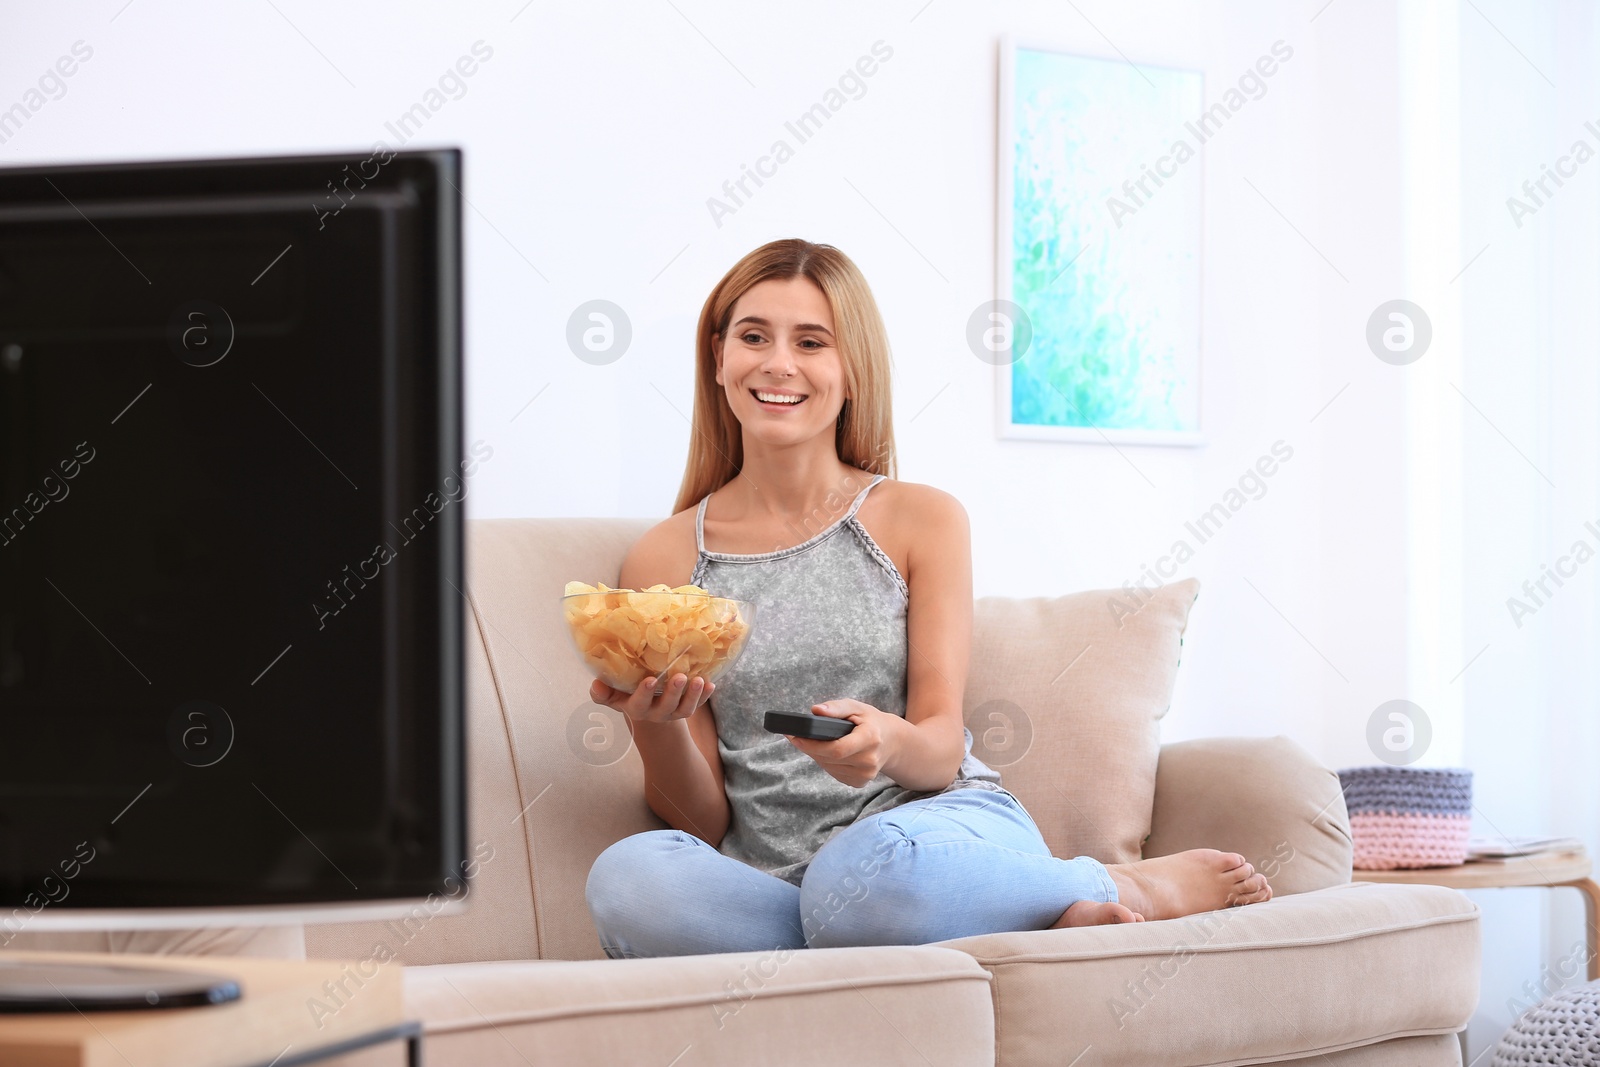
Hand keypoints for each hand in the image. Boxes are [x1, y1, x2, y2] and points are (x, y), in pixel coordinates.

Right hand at [591, 672, 714, 726]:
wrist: (647, 706)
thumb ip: (602, 692)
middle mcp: (656, 713)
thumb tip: (596, 684)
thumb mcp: (613, 694)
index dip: (644, 694)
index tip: (649, 680)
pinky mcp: (687, 707)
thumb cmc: (626, 693)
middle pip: (666, 707)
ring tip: (699, 680)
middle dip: (674, 693)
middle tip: (680, 677)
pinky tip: (711, 683)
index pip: (639, 704)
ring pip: (685, 709)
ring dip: (693, 696)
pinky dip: (705, 695)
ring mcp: (673, 712)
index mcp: (636, 708)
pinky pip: (699, 704)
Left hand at [785, 700, 892, 787]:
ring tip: (817, 742)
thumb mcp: (857, 707)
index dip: (813, 745)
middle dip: (811, 748)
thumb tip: (816, 710)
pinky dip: (827, 763)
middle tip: (799, 737)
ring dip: (818, 755)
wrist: (891, 742)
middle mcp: (870, 760)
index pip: (837, 749)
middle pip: (830, 759)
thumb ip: (836, 708)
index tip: (795, 737)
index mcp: (871, 738)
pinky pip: (834, 774)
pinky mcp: (860, 782)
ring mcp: (866, 775)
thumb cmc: (871, 722)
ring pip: (829, 767)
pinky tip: (831, 753)